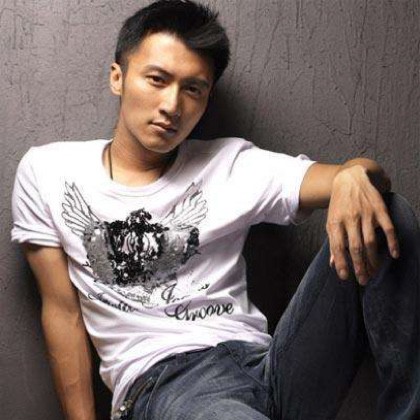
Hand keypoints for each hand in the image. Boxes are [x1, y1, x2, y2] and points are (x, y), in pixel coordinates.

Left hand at [326, 165, 398, 284]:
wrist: (350, 178)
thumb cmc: (339, 204)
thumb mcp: (332, 221)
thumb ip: (334, 242)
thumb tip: (333, 264)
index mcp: (335, 222)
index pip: (337, 247)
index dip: (341, 263)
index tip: (345, 277)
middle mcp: (350, 219)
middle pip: (355, 247)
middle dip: (359, 266)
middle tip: (363, 280)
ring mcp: (366, 214)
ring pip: (370, 241)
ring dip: (373, 259)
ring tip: (374, 271)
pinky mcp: (379, 209)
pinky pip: (388, 228)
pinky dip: (392, 242)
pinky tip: (394, 254)